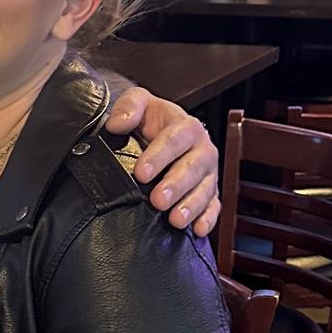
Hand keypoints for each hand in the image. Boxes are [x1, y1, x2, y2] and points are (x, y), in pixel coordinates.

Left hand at [107, 87, 220, 237]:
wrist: (159, 133)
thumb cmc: (150, 120)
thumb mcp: (139, 103)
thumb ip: (129, 106)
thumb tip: (118, 124)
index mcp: (185, 126)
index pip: (174, 139)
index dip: (159, 156)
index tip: (141, 172)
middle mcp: (201, 149)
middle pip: (192, 168)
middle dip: (176, 185)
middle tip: (158, 200)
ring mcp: (207, 173)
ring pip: (205, 189)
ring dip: (191, 206)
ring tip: (176, 220)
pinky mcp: (210, 193)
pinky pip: (213, 206)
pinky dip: (207, 218)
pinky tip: (198, 229)